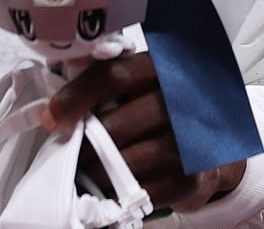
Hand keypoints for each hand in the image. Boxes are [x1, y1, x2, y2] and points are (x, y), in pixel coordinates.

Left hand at [43, 51, 246, 211]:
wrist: (212, 142)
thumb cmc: (163, 106)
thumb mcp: (142, 83)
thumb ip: (107, 80)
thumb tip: (56, 90)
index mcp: (161, 69)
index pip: (114, 74)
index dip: (77, 95)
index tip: (52, 116)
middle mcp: (179, 102)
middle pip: (116, 124)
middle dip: (83, 143)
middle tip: (63, 152)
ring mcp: (187, 144)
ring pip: (126, 161)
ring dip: (95, 172)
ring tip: (79, 173)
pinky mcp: (189, 180)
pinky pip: (142, 191)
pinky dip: (118, 194)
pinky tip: (105, 191)